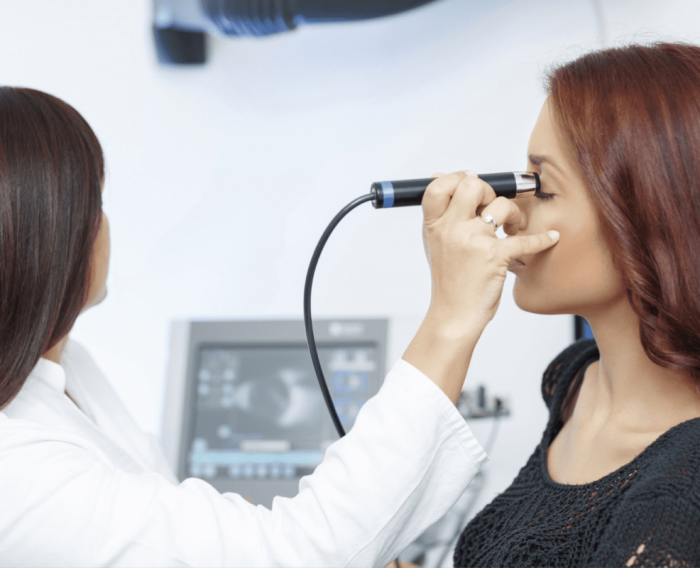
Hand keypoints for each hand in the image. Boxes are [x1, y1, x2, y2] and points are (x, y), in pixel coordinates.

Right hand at [403, 170, 558, 402]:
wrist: (454, 314)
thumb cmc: (449, 279)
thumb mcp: (435, 242)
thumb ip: (439, 212)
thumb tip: (438, 176)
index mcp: (434, 225)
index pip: (438, 186)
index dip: (456, 177)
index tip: (470, 180)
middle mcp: (451, 229)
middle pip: (472, 185)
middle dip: (490, 189)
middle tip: (495, 204)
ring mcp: (473, 241)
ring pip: (502, 206)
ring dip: (515, 213)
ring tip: (515, 226)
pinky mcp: (494, 257)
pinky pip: (526, 239)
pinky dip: (543, 238)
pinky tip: (551, 238)